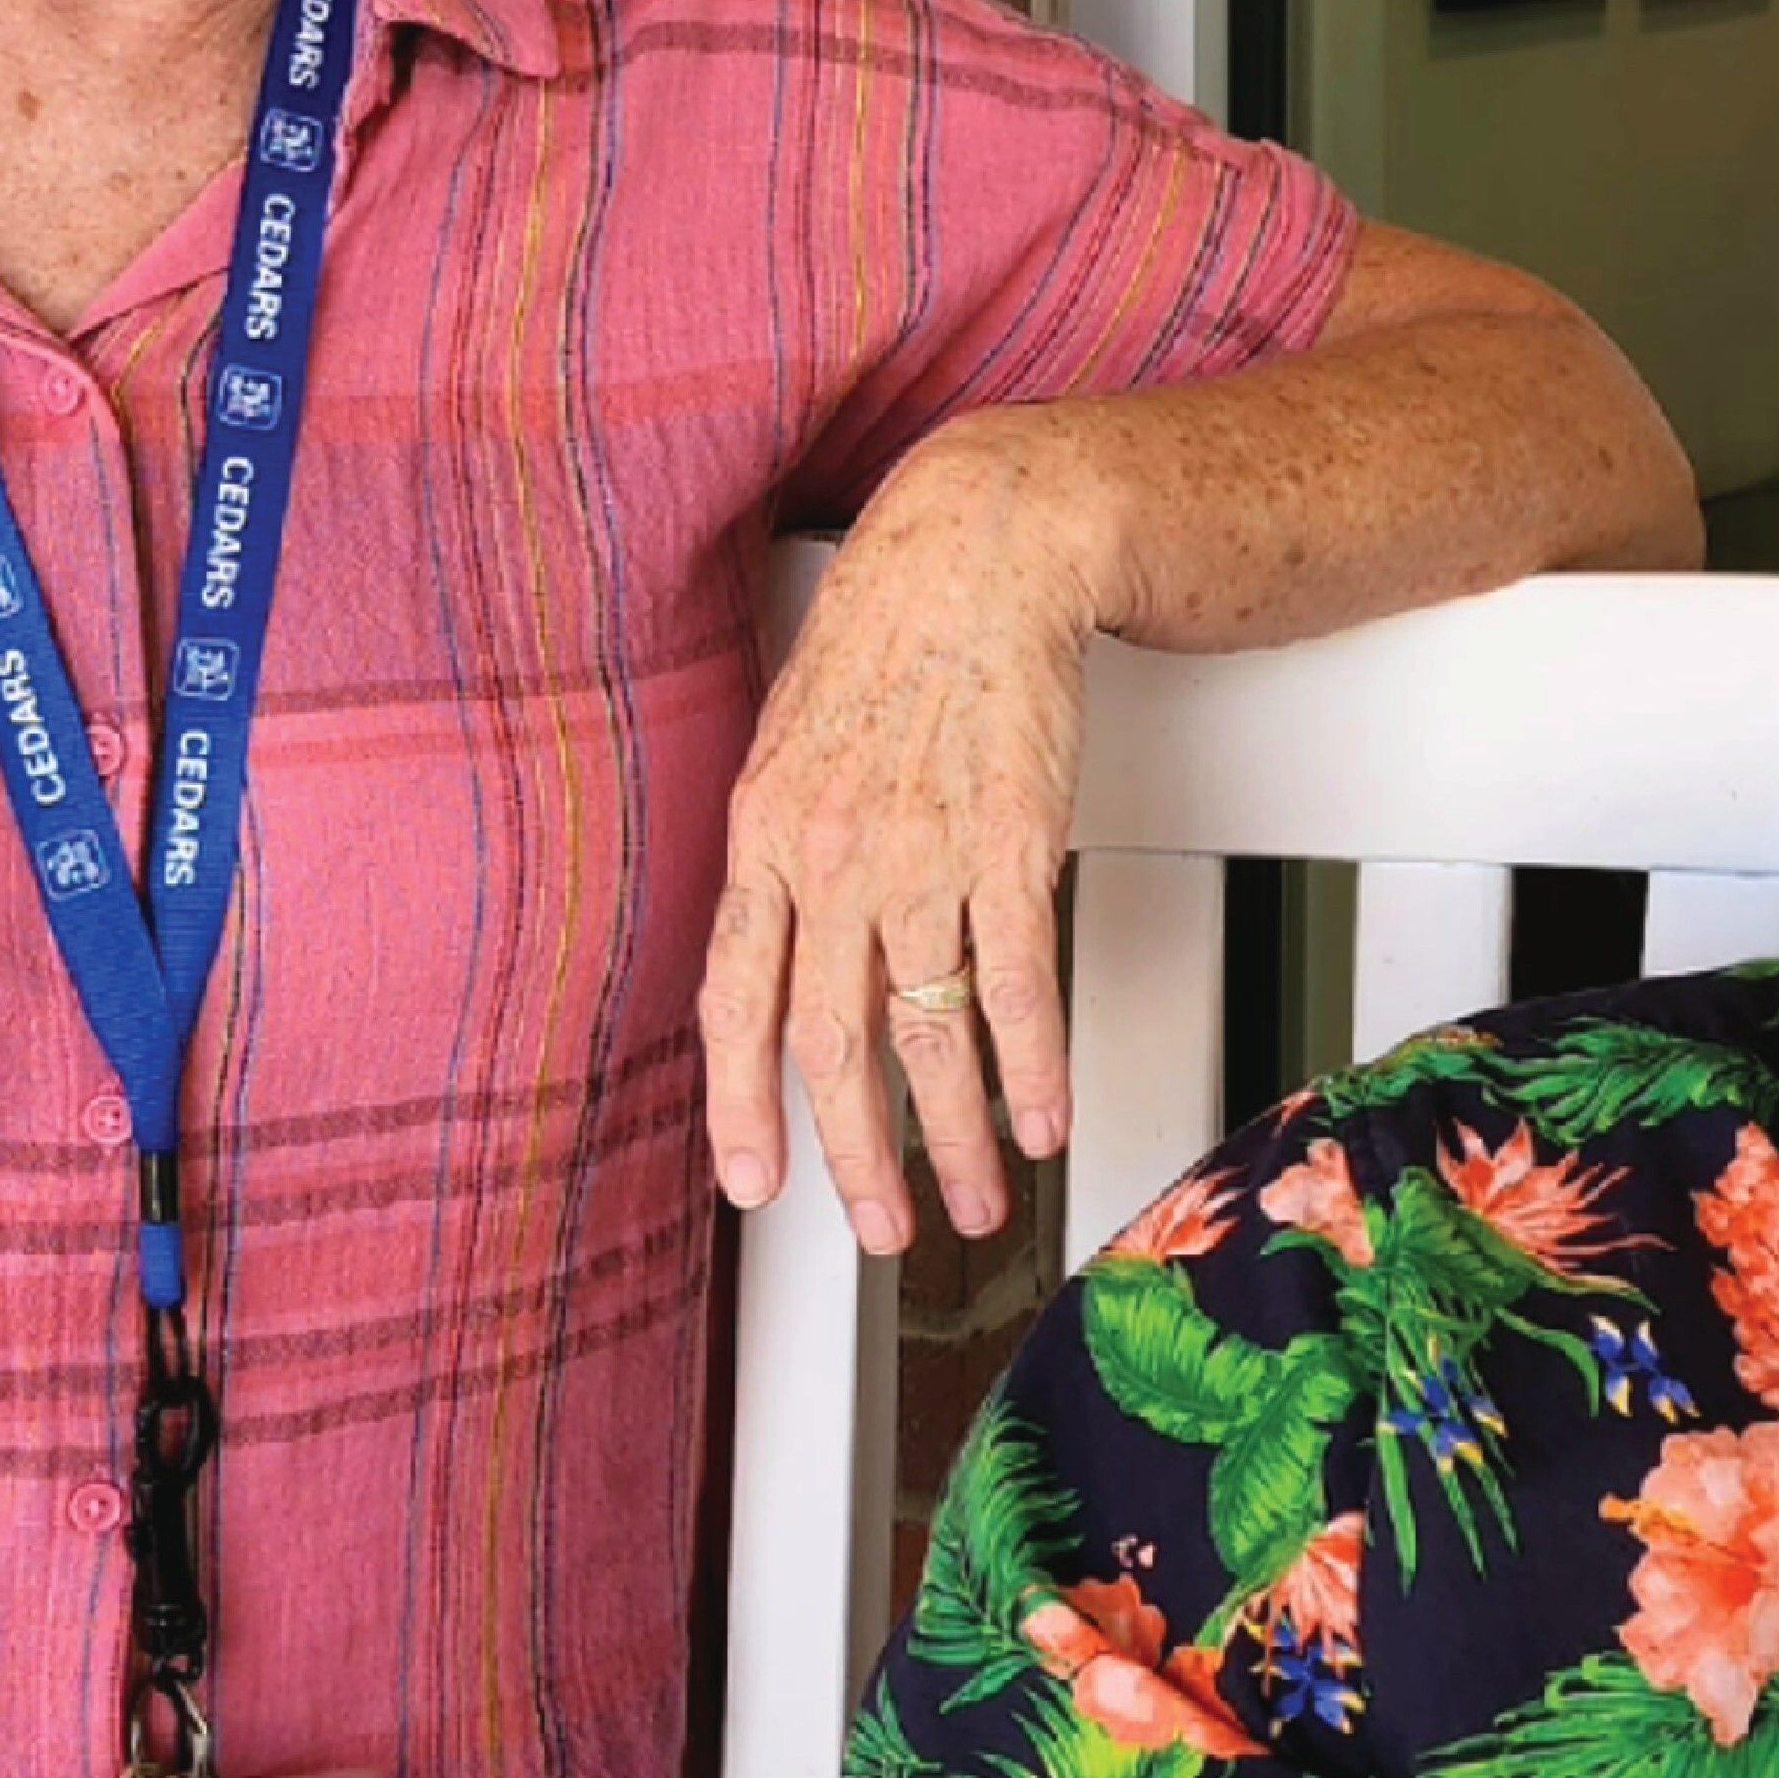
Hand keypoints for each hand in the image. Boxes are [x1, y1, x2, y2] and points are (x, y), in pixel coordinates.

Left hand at [701, 422, 1113, 1251]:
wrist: (980, 550)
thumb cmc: (893, 636)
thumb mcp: (793, 739)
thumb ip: (784, 848)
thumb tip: (778, 946)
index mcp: (763, 833)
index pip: (733, 1001)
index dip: (739, 1107)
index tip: (756, 1184)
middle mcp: (830, 854)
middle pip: (831, 1044)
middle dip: (855, 1157)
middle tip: (882, 1227)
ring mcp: (919, 853)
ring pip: (930, 1034)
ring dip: (958, 1136)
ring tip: (979, 1196)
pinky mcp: (1009, 841)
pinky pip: (1017, 982)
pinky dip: (1034, 1064)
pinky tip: (1045, 1114)